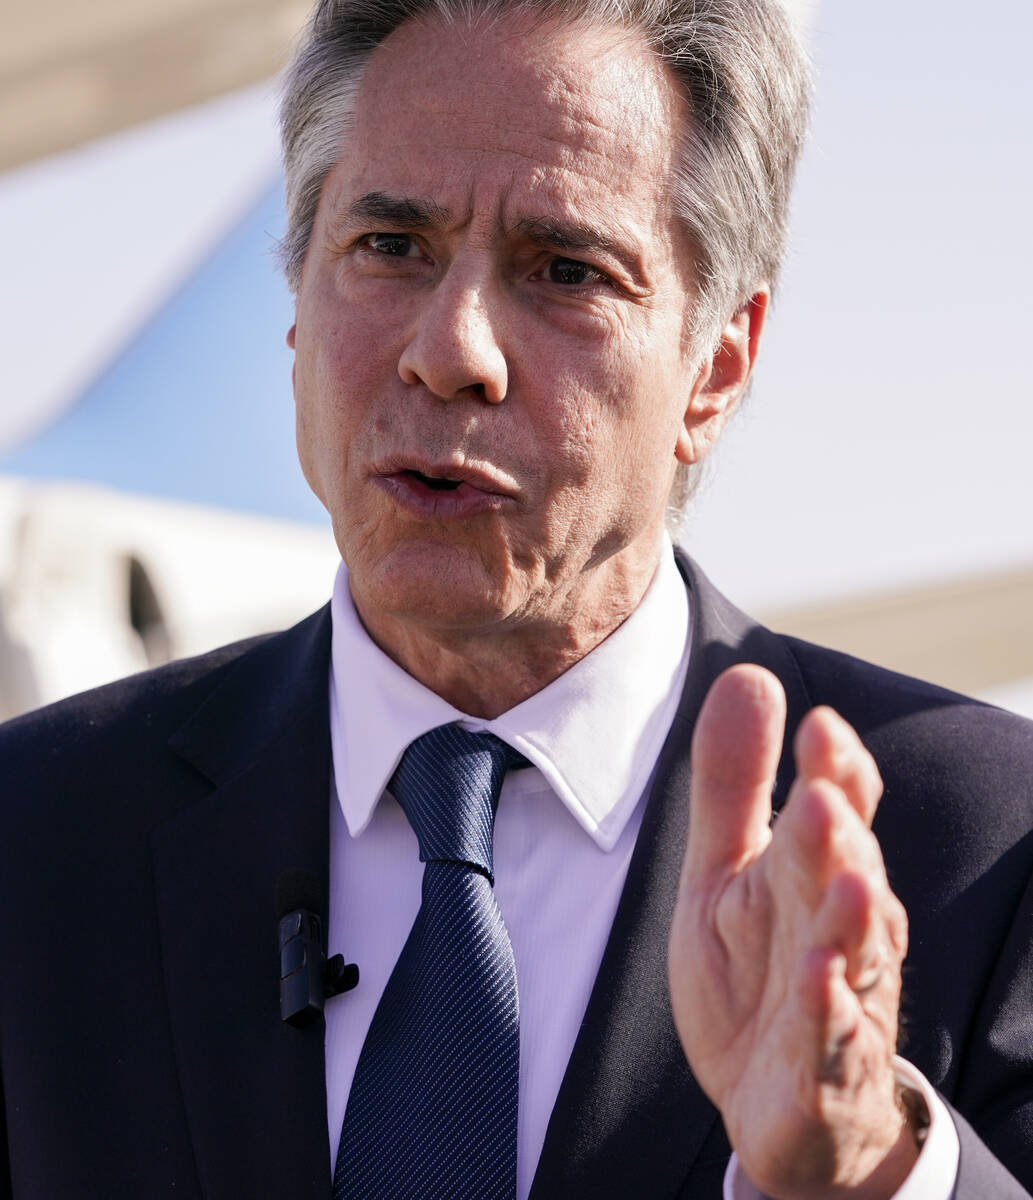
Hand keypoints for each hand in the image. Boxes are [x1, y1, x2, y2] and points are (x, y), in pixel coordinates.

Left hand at [668, 665, 915, 1198]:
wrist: (778, 1103)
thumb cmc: (758, 974)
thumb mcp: (726, 871)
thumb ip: (733, 783)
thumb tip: (749, 673)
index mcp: (815, 874)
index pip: (839, 813)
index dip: (836, 773)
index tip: (821, 727)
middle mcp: (840, 930)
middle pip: (845, 875)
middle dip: (838, 837)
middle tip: (824, 795)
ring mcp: (840, 1003)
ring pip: (854, 955)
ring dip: (850, 920)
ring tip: (847, 881)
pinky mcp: (822, 1074)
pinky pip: (831, 1043)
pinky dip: (828, 1016)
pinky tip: (821, 983)